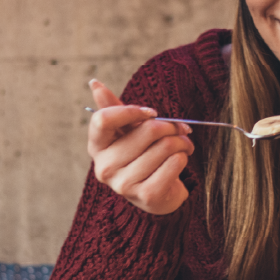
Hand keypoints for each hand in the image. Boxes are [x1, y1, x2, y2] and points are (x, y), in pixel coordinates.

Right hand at [87, 79, 193, 214]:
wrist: (157, 193)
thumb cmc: (142, 155)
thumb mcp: (127, 130)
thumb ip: (113, 107)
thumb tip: (95, 83)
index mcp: (97, 146)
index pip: (104, 119)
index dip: (132, 111)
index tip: (151, 113)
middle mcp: (105, 167)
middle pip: (148, 130)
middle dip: (171, 127)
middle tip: (181, 130)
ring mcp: (124, 184)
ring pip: (166, 146)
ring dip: (182, 142)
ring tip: (182, 146)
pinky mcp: (147, 196)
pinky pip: (175, 162)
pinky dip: (184, 157)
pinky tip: (180, 161)